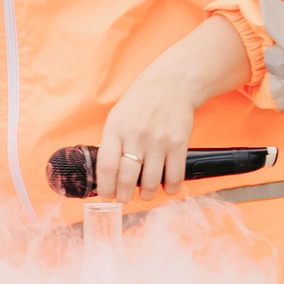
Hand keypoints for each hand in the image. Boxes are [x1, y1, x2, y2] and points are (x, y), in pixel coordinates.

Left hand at [97, 16, 253, 203]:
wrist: (172, 84)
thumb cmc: (141, 102)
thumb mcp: (118, 116)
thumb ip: (111, 142)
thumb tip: (104, 170)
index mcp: (116, 129)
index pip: (107, 166)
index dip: (105, 187)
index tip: (106, 196)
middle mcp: (136, 136)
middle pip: (127, 178)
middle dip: (123, 195)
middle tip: (123, 199)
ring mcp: (158, 141)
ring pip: (150, 181)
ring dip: (146, 194)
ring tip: (144, 194)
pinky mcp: (178, 143)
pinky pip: (174, 176)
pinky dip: (169, 188)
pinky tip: (166, 188)